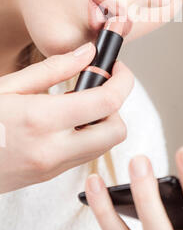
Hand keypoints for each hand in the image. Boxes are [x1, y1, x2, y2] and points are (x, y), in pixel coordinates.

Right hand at [0, 42, 133, 193]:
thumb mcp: (8, 86)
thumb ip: (53, 69)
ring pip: (104, 146)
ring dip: (103, 121)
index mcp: (41, 120)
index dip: (122, 82)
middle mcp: (52, 150)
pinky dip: (87, 135)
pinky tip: (67, 120)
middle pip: (116, 131)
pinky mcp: (49, 176)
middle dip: (117, 106)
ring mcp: (52, 167)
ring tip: (80, 102)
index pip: (106, 103)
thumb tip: (87, 53)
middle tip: (101, 87)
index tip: (118, 69)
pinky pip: (84, 155)